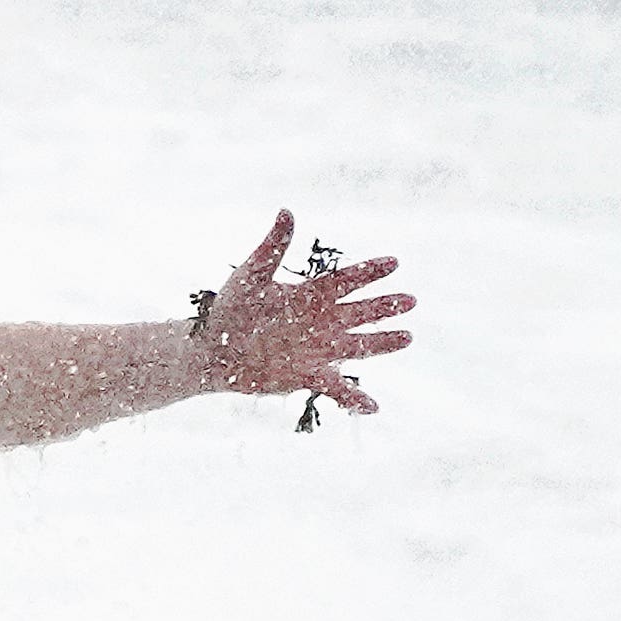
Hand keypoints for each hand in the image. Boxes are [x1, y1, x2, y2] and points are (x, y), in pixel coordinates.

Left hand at [192, 209, 413, 413]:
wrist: (211, 350)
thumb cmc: (230, 309)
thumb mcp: (250, 276)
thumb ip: (272, 247)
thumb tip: (286, 212)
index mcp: (311, 294)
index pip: (346, 280)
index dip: (369, 272)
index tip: (393, 263)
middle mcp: (321, 321)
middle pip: (360, 312)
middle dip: (384, 306)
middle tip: (409, 300)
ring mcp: (318, 349)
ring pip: (359, 346)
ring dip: (382, 343)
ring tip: (407, 338)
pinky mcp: (308, 376)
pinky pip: (337, 389)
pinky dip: (354, 399)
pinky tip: (373, 408)